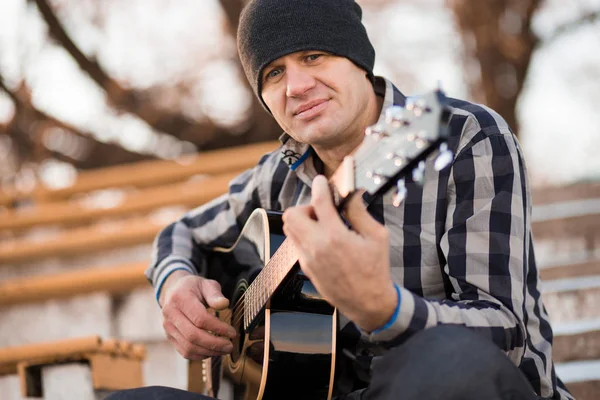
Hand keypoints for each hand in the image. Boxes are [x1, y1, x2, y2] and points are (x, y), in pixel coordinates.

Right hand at [160, 270, 236, 359]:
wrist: (173, 290)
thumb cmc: (193, 287)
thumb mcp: (206, 284)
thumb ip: (215, 294)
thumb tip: (224, 304)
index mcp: (180, 298)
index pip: (200, 318)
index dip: (218, 328)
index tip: (232, 332)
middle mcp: (170, 314)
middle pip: (193, 336)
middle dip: (214, 344)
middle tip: (230, 346)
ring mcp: (168, 327)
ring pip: (188, 347)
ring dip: (209, 352)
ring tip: (224, 350)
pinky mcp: (170, 336)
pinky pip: (184, 352)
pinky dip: (200, 355)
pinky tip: (213, 351)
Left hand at [282, 175, 397, 332]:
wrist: (368, 302)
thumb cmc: (375, 270)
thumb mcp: (377, 237)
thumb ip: (360, 212)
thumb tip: (352, 194)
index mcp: (335, 236)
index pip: (318, 202)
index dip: (319, 186)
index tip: (322, 181)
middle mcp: (316, 246)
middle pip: (292, 214)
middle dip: (306, 206)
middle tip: (322, 210)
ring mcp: (307, 258)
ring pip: (289, 228)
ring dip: (303, 220)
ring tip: (322, 224)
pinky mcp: (305, 267)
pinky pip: (295, 242)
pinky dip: (305, 234)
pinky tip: (323, 239)